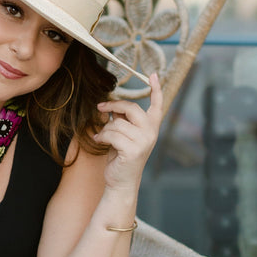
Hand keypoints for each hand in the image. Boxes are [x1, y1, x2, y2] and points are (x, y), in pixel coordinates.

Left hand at [94, 72, 162, 191]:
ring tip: (101, 136)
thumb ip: (123, 119)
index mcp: (152, 127)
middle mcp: (151, 133)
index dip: (156, 90)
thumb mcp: (124, 134)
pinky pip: (112, 134)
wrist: (121, 181)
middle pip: (132, 108)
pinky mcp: (133, 150)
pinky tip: (98, 140)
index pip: (157, 106)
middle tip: (100, 107)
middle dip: (114, 105)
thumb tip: (113, 104)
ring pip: (117, 123)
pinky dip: (102, 136)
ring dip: (105, 128)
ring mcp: (144, 142)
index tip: (154, 75)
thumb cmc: (121, 156)